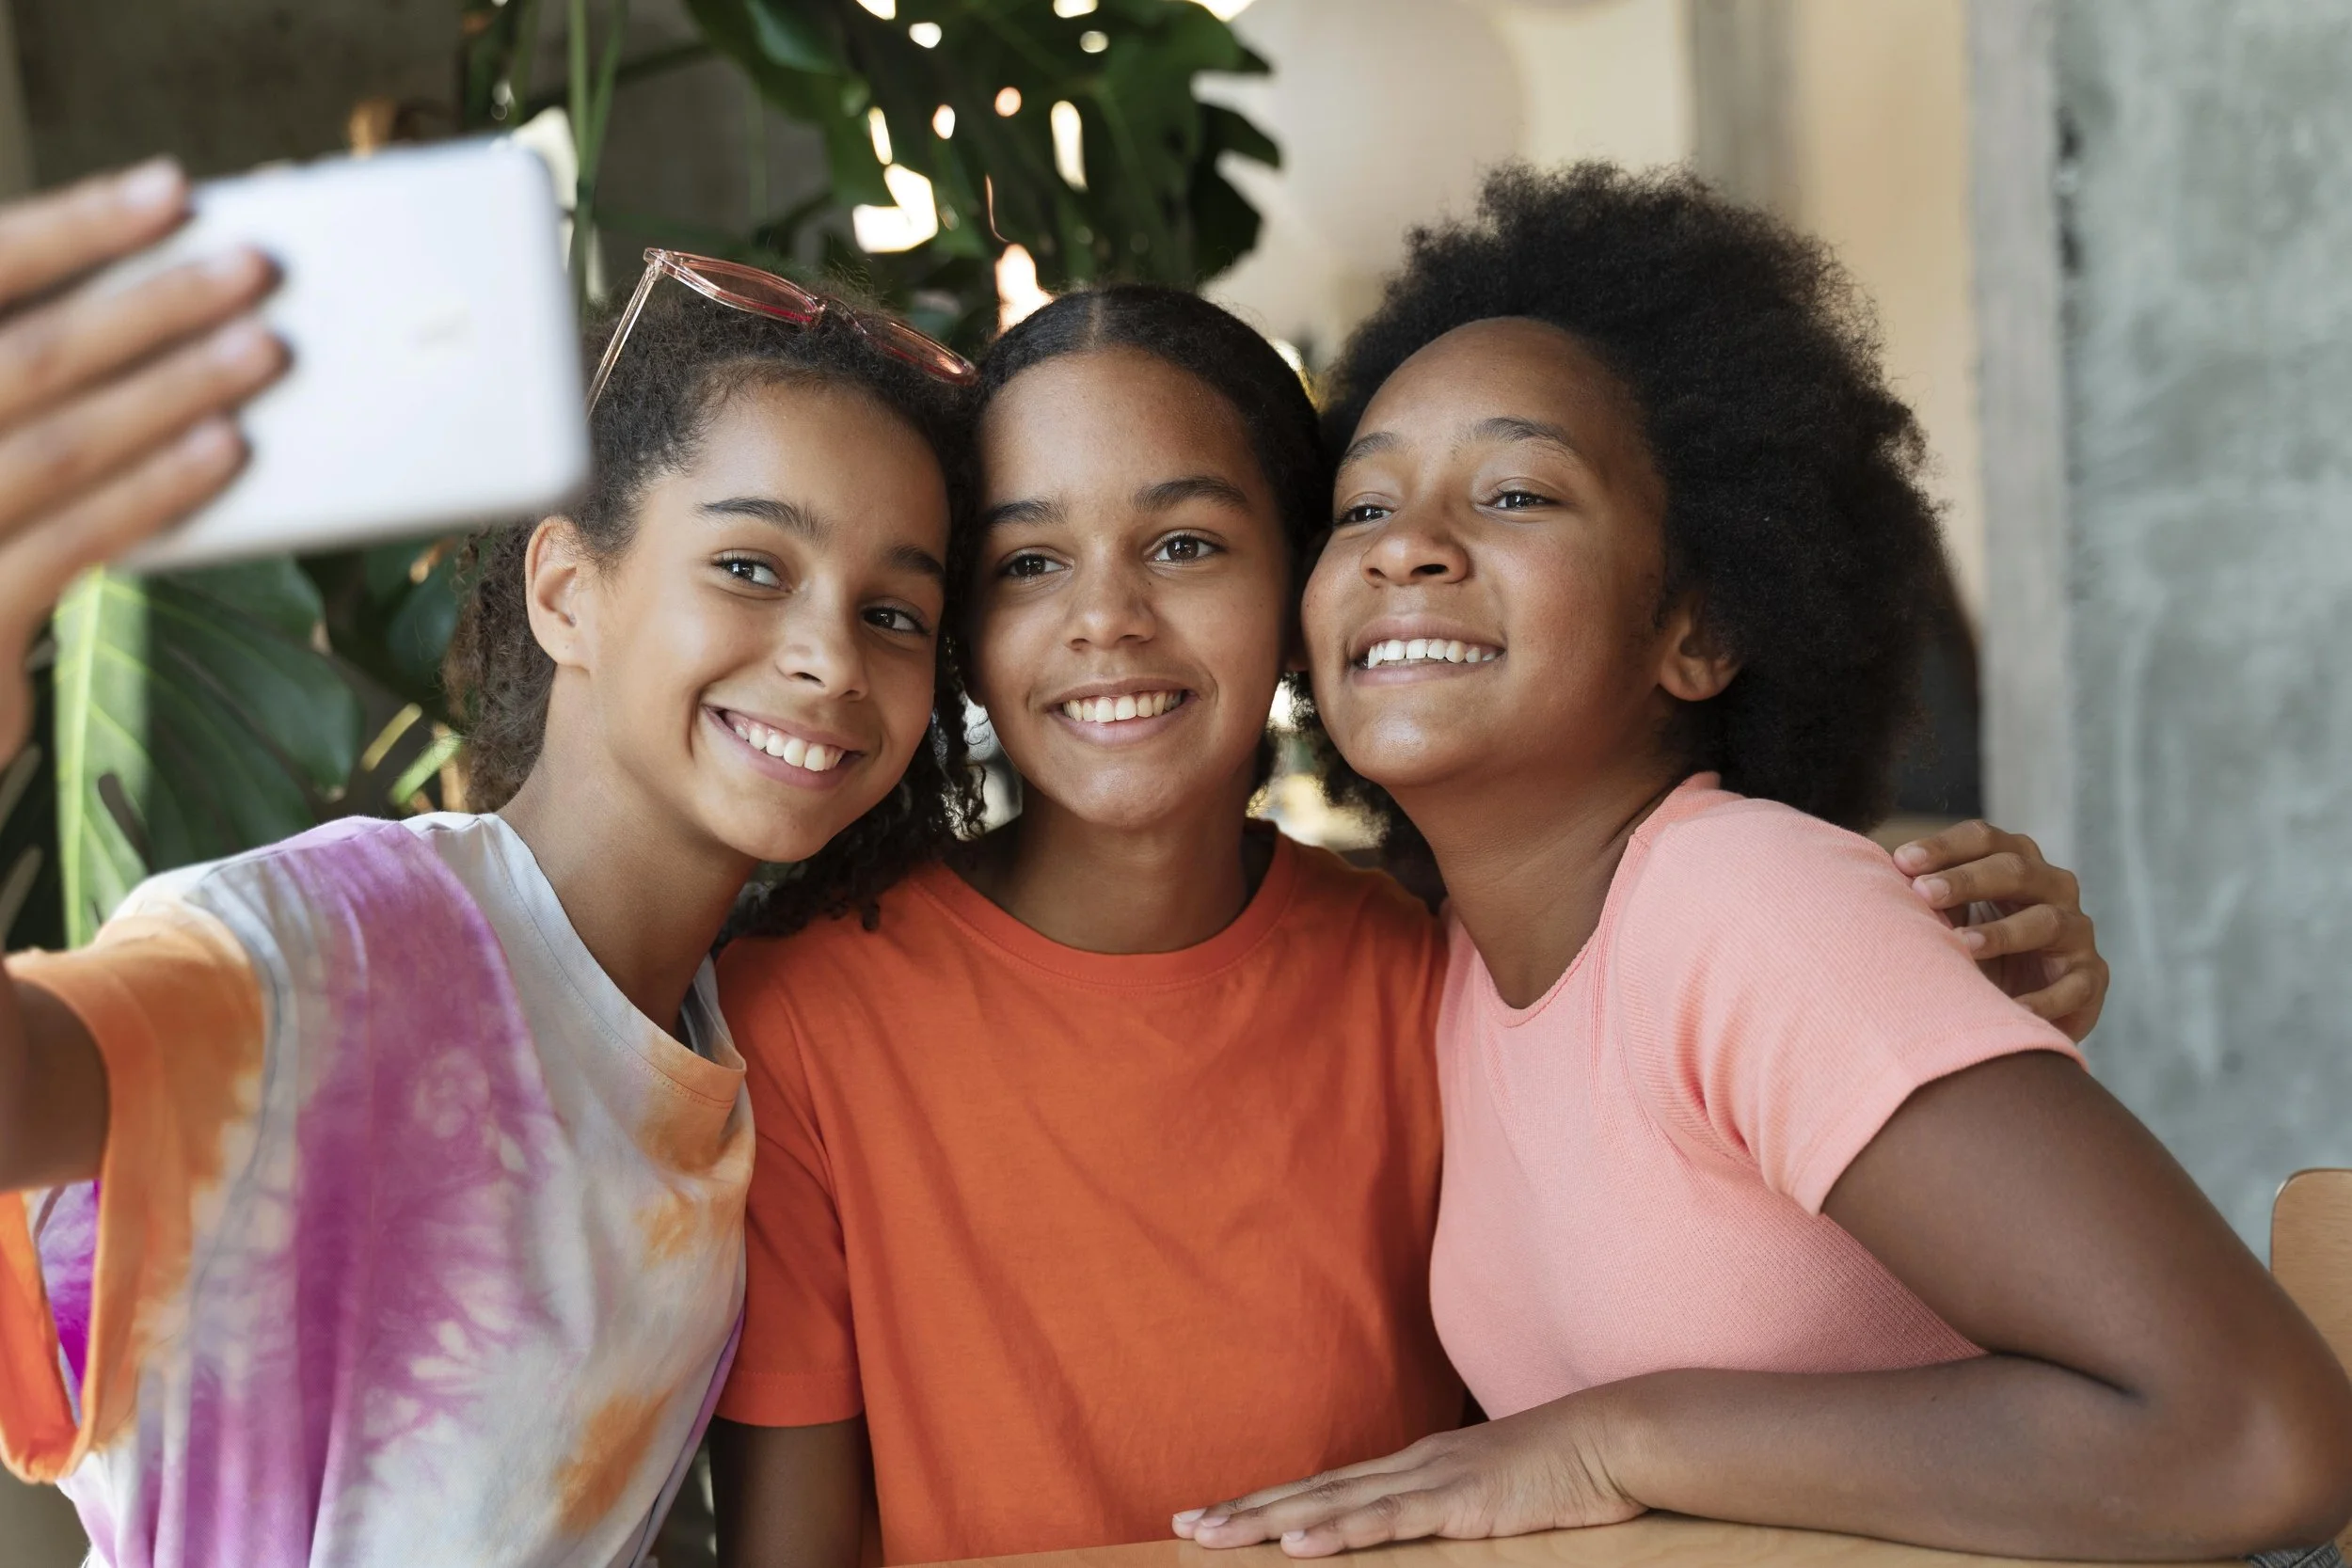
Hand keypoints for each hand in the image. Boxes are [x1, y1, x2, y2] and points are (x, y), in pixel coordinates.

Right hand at [0, 159, 286, 765]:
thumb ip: (41, 358)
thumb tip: (172, 285)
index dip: (74, 226)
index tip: (173, 188)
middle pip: (27, 352)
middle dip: (153, 305)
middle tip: (256, 268)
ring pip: (61, 446)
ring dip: (174, 390)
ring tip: (267, 349)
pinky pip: (74, 543)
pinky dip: (154, 488)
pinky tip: (225, 451)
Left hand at [1172, 1397, 1644, 1556]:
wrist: (1615, 1438)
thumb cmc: (1563, 1471)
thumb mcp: (1493, 1494)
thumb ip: (1451, 1508)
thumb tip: (1420, 1527)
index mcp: (1414, 1466)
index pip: (1324, 1489)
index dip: (1266, 1502)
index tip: (1215, 1515)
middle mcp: (1409, 1466)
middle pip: (1310, 1493)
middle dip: (1245, 1511)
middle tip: (1183, 1526)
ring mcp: (1430, 1481)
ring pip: (1331, 1506)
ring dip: (1267, 1523)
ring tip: (1213, 1537)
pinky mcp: (1458, 1502)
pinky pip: (1388, 1522)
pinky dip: (1339, 1535)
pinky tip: (1297, 1547)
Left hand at [1893, 820, 2105, 1040]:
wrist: (2020, 1002)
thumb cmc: (1971, 945)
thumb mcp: (1947, 916)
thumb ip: (1922, 896)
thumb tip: (1867, 876)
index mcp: (2015, 861)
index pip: (1984, 839)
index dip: (1945, 846)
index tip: (1901, 861)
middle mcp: (2052, 887)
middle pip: (2016, 869)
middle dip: (1967, 879)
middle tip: (1923, 893)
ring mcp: (2075, 931)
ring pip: (2046, 921)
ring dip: (2002, 932)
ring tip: (1962, 945)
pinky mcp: (2090, 977)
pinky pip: (2074, 984)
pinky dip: (2045, 998)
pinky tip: (2013, 1009)